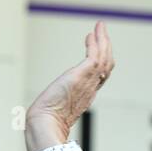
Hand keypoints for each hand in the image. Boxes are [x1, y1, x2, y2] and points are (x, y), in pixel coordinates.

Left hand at [25, 22, 112, 150]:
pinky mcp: (83, 75)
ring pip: (104, 58)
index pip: (100, 77)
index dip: (102, 63)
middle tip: (102, 33)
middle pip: (107, 65)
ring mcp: (89, 82)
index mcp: (85, 97)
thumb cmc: (46, 123)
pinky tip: (91, 34)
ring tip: (100, 26)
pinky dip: (95, 43)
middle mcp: (90, 89)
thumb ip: (56, 109)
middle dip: (106, 48)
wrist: (45, 124)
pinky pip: (95, 55)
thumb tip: (44, 112)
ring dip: (103, 40)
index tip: (98, 50)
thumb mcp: (55, 112)